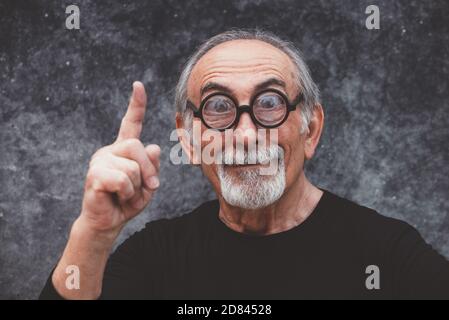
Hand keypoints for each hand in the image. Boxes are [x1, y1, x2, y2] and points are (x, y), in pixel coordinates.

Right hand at [79, 81, 159, 234]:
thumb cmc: (127, 203)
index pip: (131, 123)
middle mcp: (110, 151)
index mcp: (124, 150)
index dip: (136, 105)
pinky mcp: (95, 175)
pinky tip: (116, 197)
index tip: (138, 85)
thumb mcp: (148, 184)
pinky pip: (122, 179)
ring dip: (136, 187)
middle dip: (148, 170)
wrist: (108, 223)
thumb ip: (152, 166)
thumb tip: (153, 147)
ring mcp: (100, 161)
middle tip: (147, 187)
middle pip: (137, 145)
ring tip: (125, 195)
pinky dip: (126, 193)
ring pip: (132, 167)